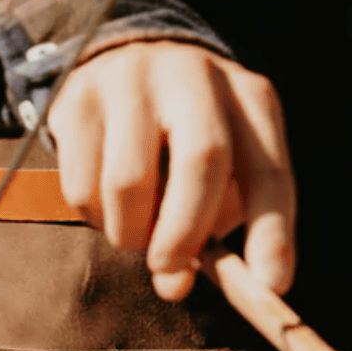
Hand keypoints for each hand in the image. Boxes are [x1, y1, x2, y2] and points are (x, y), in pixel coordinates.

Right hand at [47, 40, 295, 302]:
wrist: (125, 62)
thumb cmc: (186, 135)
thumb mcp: (221, 167)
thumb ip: (213, 228)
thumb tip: (176, 285)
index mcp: (249, 96)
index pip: (269, 169)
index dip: (273, 232)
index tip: (271, 288)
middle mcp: (198, 76)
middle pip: (203, 158)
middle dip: (187, 231)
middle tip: (173, 273)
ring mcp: (134, 80)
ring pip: (129, 181)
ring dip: (130, 231)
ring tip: (137, 226)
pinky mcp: (78, 98)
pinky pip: (81, 184)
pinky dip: (93, 216)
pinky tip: (106, 201)